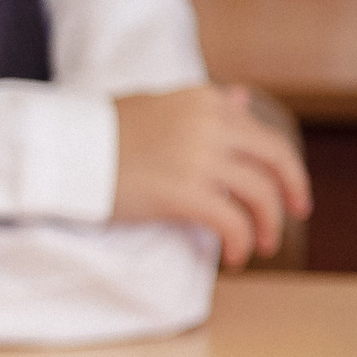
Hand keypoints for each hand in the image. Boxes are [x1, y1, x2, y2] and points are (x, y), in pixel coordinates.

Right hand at [111, 85, 311, 269]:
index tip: (284, 184)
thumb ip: (202, 106)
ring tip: (261, 245)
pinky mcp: (184, 194)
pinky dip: (241, 243)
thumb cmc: (98, 132)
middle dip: (292, 190)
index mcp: (204, 100)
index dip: (280, 162)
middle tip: (295, 213)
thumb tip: (242, 99)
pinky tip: (235, 258)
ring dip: (268, 225)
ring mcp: (200, 159)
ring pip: (260, 195)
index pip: (260, 131)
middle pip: (276, 159)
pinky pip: (232, 222)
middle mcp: (210, 124)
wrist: (60, 150)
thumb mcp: (157, 106)